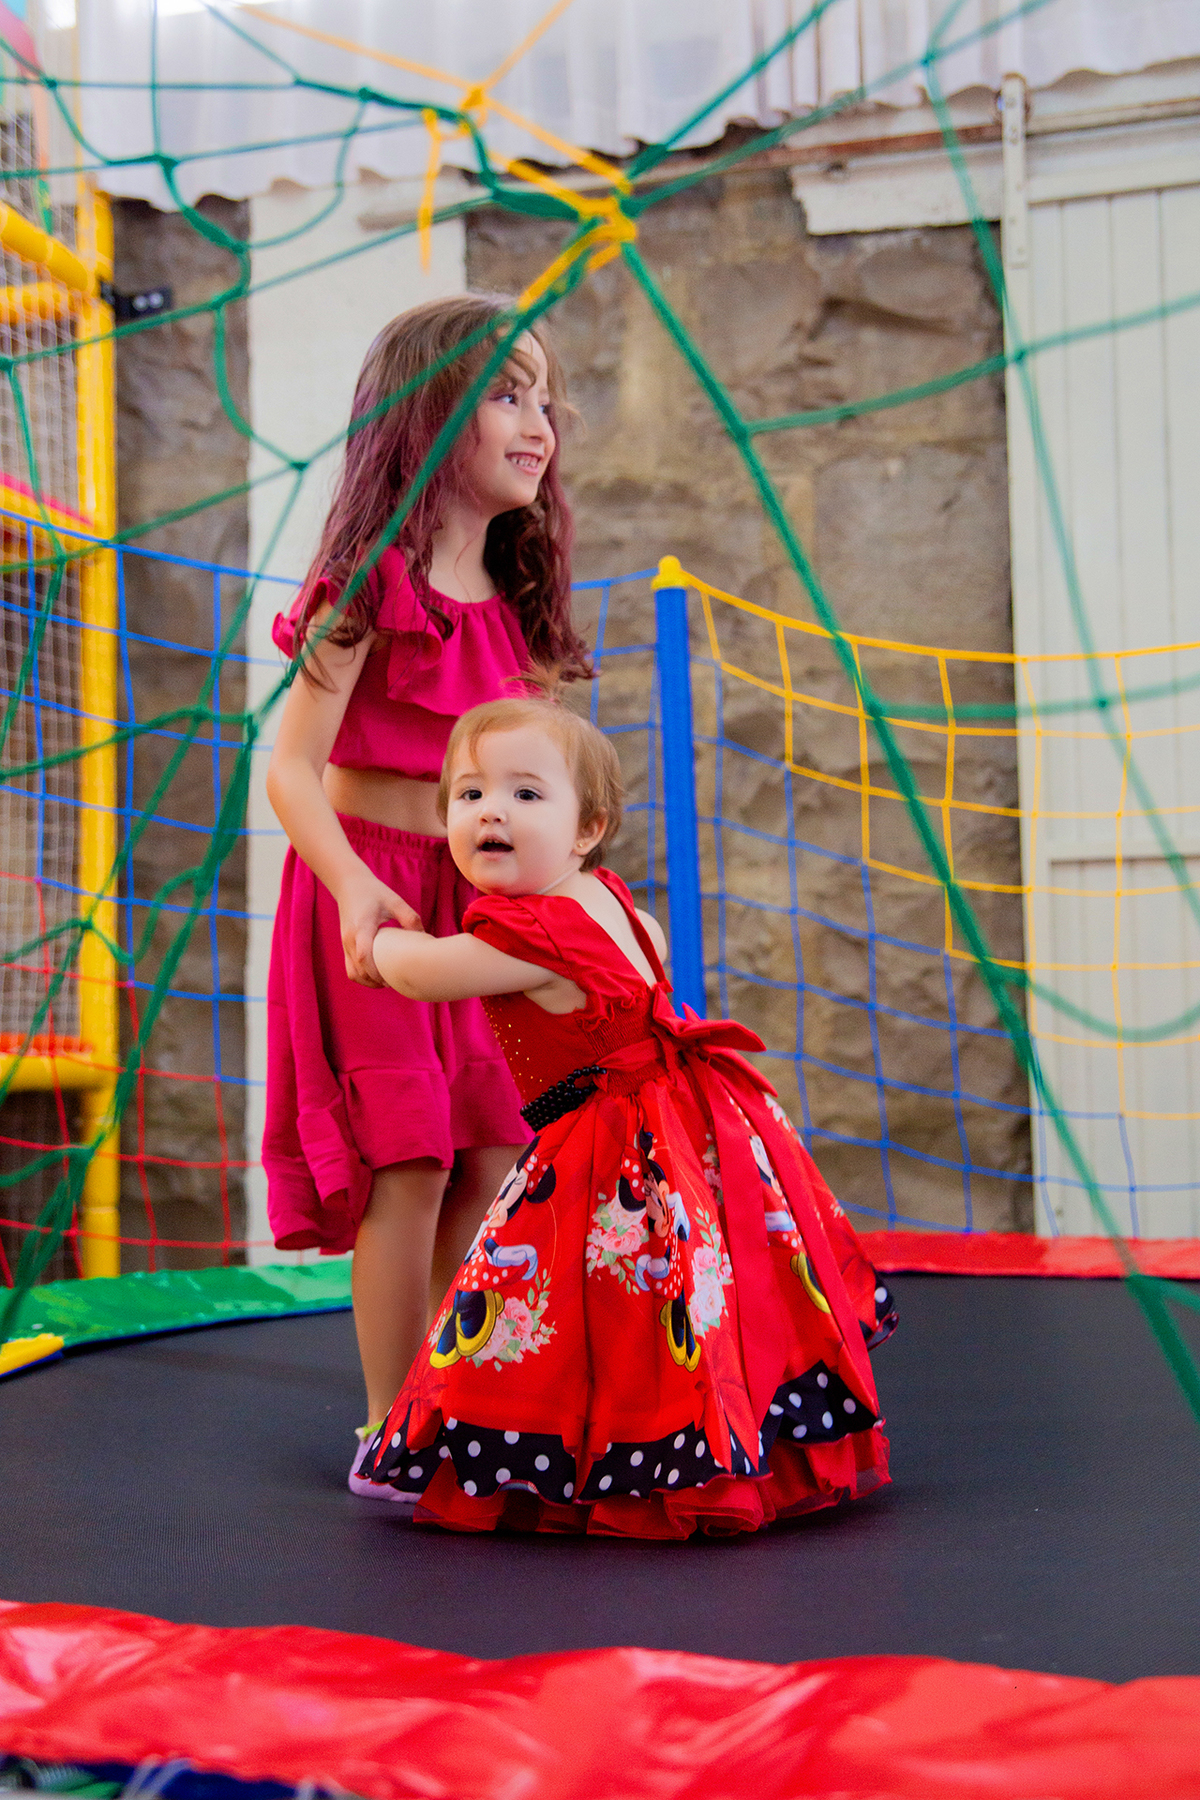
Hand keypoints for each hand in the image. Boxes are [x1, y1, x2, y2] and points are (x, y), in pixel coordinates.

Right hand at [336, 871, 420, 985]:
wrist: (349, 885)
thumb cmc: (374, 892)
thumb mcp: (394, 901)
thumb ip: (410, 917)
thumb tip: (424, 936)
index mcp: (361, 927)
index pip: (364, 957)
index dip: (377, 973)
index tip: (393, 978)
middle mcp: (350, 939)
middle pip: (358, 970)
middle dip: (376, 981)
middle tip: (396, 982)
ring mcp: (345, 944)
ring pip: (352, 973)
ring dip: (368, 981)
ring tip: (386, 981)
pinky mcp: (345, 946)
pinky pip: (350, 968)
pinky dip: (362, 976)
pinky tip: (377, 975)